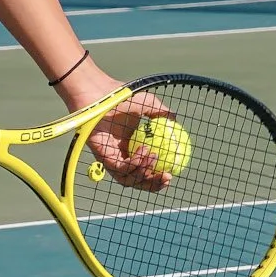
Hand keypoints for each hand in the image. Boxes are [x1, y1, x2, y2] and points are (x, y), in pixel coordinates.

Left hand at [56, 59, 169, 192]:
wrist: (99, 92)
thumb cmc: (119, 95)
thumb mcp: (146, 103)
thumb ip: (161, 112)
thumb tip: (175, 121)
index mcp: (129, 148)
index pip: (143, 170)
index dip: (156, 177)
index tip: (171, 174)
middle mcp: (119, 156)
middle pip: (136, 180)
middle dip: (152, 184)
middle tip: (167, 177)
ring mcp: (110, 158)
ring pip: (128, 179)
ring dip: (144, 173)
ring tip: (154, 157)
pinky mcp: (102, 156)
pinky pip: (120, 168)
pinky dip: (134, 163)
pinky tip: (144, 151)